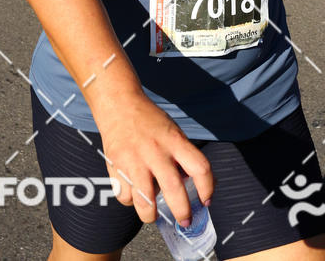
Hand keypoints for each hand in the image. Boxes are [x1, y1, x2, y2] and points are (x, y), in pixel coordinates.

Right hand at [97, 92, 212, 226]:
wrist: (119, 104)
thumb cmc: (149, 119)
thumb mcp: (172, 130)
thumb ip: (182, 155)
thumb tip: (193, 184)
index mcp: (174, 140)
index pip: (199, 167)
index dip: (207, 187)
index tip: (206, 200)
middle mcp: (156, 151)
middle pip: (174, 190)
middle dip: (182, 212)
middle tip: (185, 221)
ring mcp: (135, 160)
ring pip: (145, 202)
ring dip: (151, 215)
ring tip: (154, 215)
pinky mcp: (116, 167)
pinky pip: (125, 197)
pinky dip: (130, 202)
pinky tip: (134, 194)